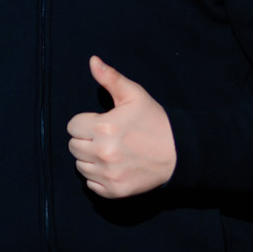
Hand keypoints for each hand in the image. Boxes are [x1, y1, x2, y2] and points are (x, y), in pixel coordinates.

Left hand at [67, 56, 176, 197]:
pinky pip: (91, 185)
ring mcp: (109, 174)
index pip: (72, 126)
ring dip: (90, 159)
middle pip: (73, 147)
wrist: (179, 153)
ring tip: (110, 151)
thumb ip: (110, 78)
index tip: (101, 123)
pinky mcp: (115, 191)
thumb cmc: (154, 120)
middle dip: (86, 140)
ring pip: (80, 166)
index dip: (86, 122)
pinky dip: (98, 177)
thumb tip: (92, 60)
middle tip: (106, 137)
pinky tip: (114, 167)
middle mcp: (103, 153)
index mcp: (104, 128)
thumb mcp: (134, 95)